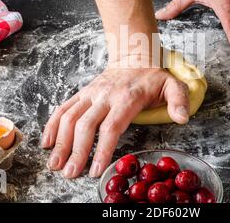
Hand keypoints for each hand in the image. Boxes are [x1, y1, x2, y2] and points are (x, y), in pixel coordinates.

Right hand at [41, 59, 189, 177]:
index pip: (111, 126)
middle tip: (70, 174)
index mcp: (127, 98)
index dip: (102, 149)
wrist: (133, 56)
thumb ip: (179, 100)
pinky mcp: (82, 93)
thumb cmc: (153, 77)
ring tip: (55, 164)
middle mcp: (104, 96)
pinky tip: (47, 142)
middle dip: (77, 151)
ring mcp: (91, 94)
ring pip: (70, 117)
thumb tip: (182, 118)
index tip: (95, 169)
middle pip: (86, 125)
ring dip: (61, 142)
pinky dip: (52, 124)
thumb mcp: (173, 85)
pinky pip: (63, 108)